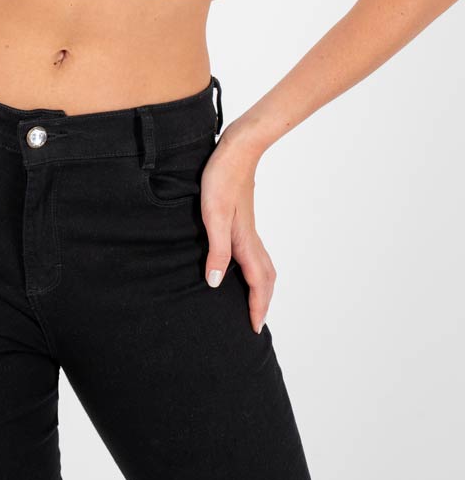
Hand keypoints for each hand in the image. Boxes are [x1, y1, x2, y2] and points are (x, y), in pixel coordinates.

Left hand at [200, 124, 275, 333]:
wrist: (237, 150)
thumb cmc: (222, 180)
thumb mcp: (213, 216)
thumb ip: (216, 250)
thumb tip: (215, 283)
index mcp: (245, 242)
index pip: (257, 283)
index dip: (256, 307)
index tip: (255, 329)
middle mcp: (251, 238)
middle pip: (265, 277)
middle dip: (263, 302)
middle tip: (256, 322)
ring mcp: (249, 228)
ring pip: (263, 265)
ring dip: (261, 286)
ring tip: (253, 300)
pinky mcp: (243, 219)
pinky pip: (255, 253)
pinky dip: (255, 269)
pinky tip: (241, 265)